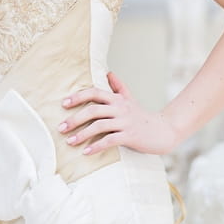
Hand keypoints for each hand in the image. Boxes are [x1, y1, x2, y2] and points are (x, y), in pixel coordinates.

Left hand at [59, 71, 177, 155]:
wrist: (163, 130)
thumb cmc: (142, 116)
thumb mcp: (129, 99)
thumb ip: (118, 87)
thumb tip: (108, 72)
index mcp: (117, 99)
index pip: (94, 92)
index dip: (78, 96)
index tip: (63, 103)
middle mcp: (120, 108)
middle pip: (93, 109)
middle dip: (75, 118)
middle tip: (60, 127)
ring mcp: (125, 122)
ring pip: (99, 125)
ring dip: (82, 134)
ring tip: (70, 142)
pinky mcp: (130, 136)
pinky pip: (109, 140)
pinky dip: (96, 146)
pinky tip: (86, 152)